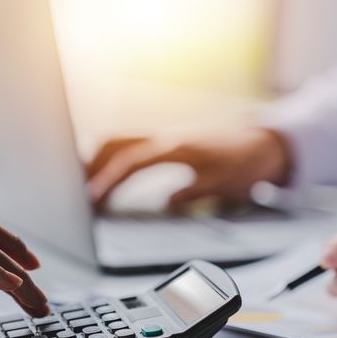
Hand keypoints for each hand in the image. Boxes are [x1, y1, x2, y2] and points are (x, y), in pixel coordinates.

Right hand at [86, 127, 292, 209]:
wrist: (266, 143)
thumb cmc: (246, 162)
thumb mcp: (225, 182)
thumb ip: (196, 191)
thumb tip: (170, 201)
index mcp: (176, 146)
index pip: (131, 161)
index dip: (108, 179)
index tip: (92, 198)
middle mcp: (165, 136)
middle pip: (115, 144)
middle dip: (90, 165)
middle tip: (71, 189)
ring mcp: (164, 136)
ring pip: (119, 141)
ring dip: (97, 158)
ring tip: (80, 182)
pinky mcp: (166, 141)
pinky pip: (130, 144)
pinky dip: (112, 156)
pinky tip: (105, 172)